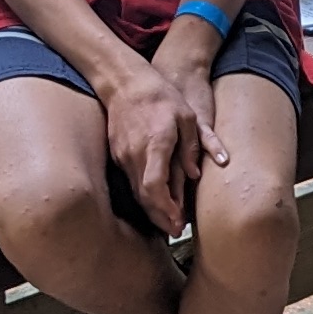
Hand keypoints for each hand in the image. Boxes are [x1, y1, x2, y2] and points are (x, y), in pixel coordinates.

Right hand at [102, 55, 207, 230]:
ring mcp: (123, 156)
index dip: (166, 209)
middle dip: (161, 218)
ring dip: (152, 211)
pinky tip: (155, 203)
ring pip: (136, 192)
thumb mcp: (187, 116)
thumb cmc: (161, 96)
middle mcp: (135, 155)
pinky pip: (131, 182)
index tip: (178, 222)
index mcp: (155, 144)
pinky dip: (144, 196)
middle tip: (176, 232)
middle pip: (145, 197)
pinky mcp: (118, 154)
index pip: (155, 187)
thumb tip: (194, 175)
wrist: (125, 81)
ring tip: (168, 224)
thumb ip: (193, 146)